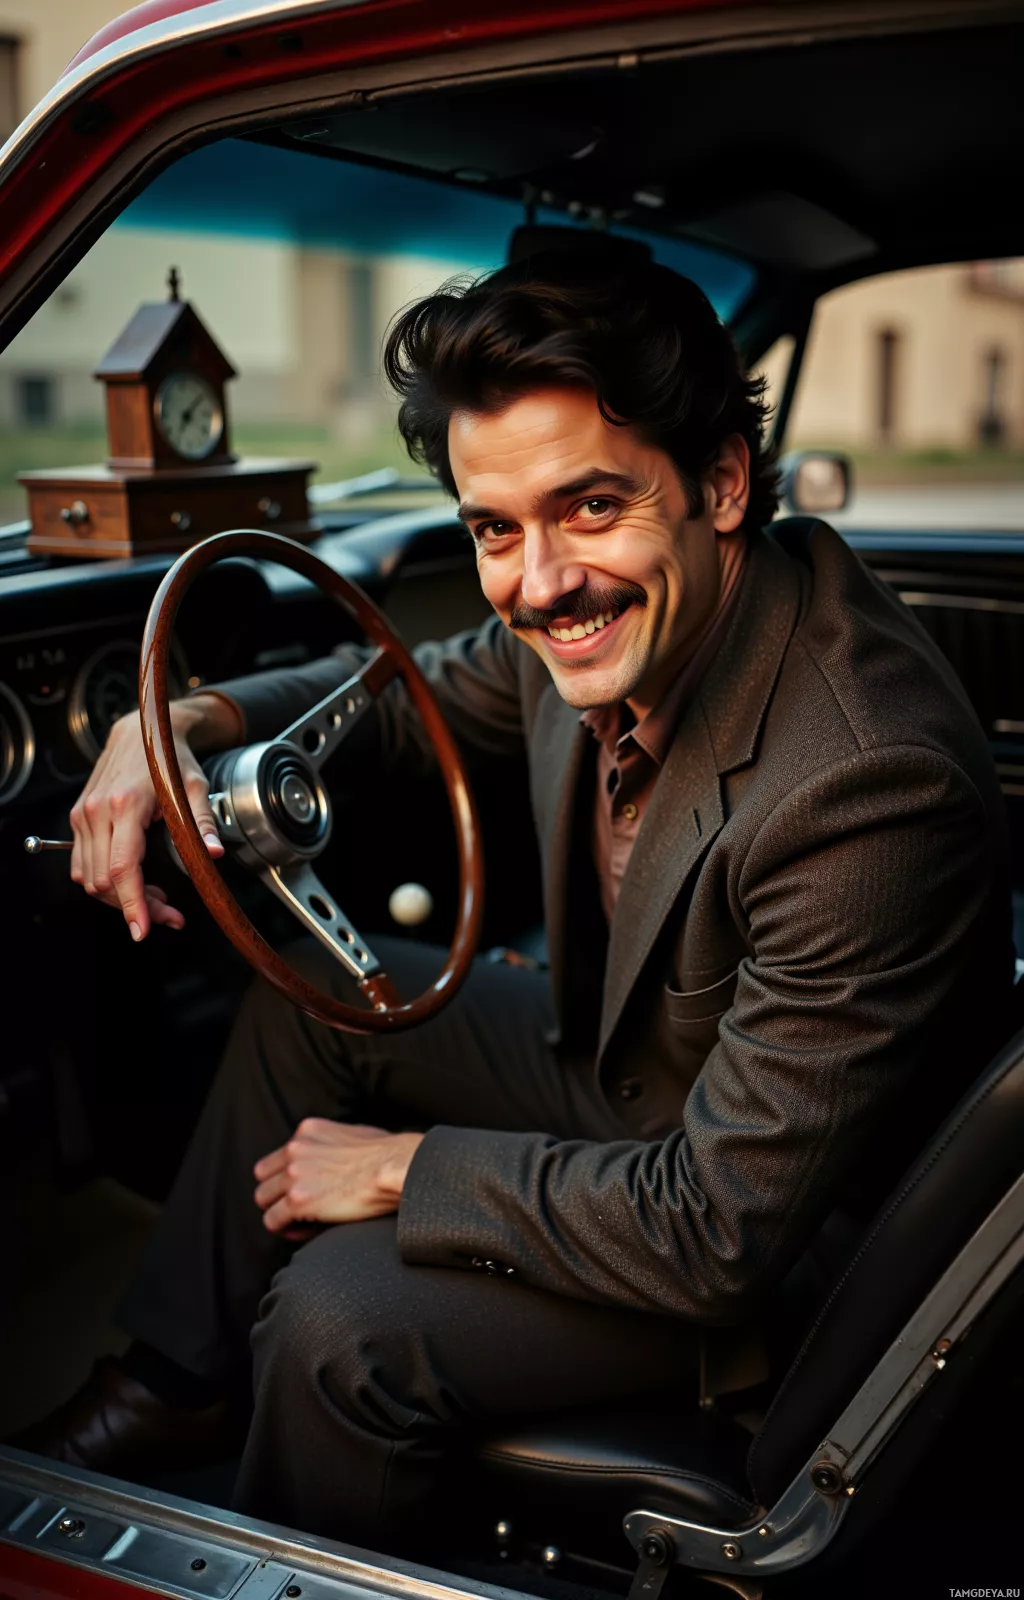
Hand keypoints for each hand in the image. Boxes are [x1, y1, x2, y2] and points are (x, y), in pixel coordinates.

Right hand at [69, 692, 240, 941]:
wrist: (141, 732)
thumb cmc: (169, 758)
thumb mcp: (196, 788)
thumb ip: (203, 823)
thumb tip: (213, 853)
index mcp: (126, 805)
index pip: (123, 869)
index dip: (133, 905)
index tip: (142, 929)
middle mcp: (97, 811)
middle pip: (105, 882)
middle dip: (136, 907)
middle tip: (169, 915)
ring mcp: (83, 815)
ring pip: (90, 879)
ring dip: (121, 898)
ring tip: (157, 899)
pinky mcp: (78, 819)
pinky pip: (83, 866)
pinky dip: (106, 883)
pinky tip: (135, 883)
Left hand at [253, 1118, 423, 1233]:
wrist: (396, 1167)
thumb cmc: (388, 1154)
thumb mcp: (354, 1133)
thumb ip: (333, 1142)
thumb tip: (338, 1155)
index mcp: (307, 1131)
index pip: (277, 1157)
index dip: (285, 1178)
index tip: (301, 1191)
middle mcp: (295, 1148)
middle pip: (263, 1178)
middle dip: (277, 1195)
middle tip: (297, 1209)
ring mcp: (293, 1174)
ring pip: (263, 1199)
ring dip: (278, 1212)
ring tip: (300, 1222)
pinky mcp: (297, 1200)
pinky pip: (272, 1221)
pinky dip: (285, 1229)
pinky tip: (305, 1231)